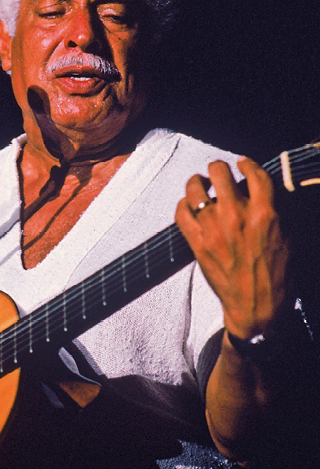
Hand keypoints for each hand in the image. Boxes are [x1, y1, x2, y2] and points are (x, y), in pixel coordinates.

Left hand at [175, 157, 289, 338]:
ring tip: (201, 185)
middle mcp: (237, 216)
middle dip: (218, 168)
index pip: (254, 173)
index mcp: (265, 213)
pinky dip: (183, 204)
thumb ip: (274, 211)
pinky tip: (189, 205)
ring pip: (195, 188)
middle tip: (218, 173)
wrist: (256, 306)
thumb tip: (261, 191)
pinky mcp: (196, 242)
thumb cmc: (277, 275)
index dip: (247, 163)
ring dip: (197, 182)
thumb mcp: (287, 238)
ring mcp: (213, 228)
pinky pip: (180, 212)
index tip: (242, 162)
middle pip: (220, 172)